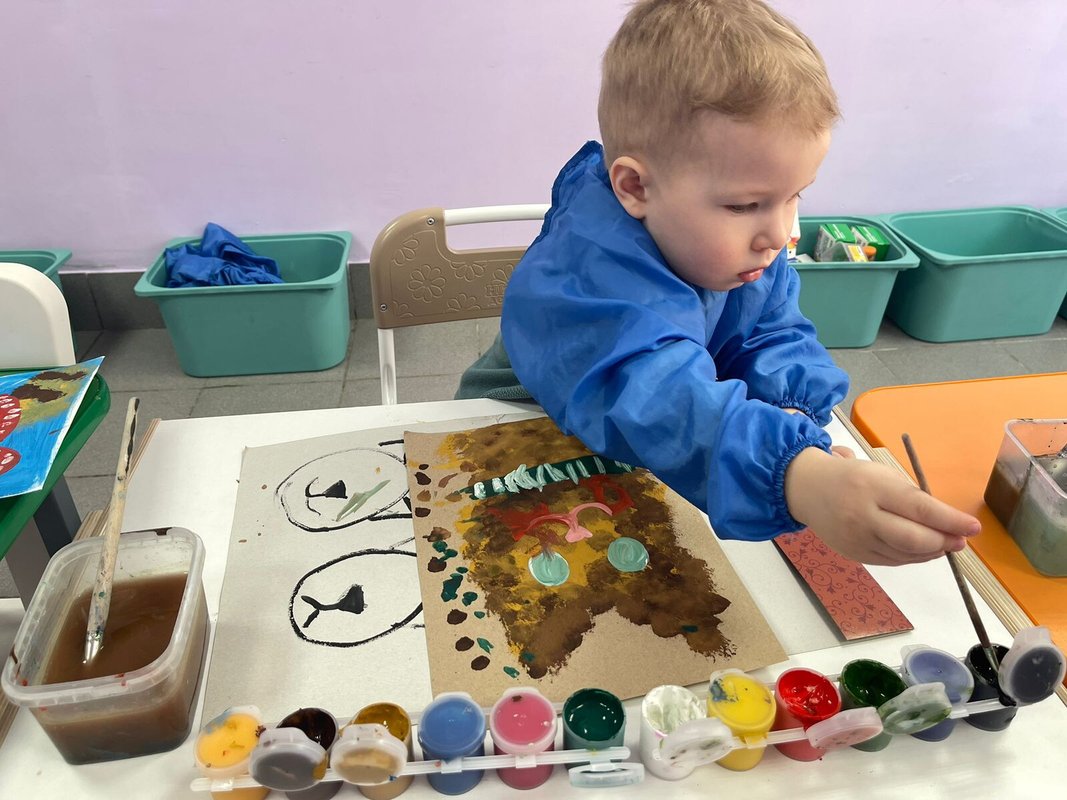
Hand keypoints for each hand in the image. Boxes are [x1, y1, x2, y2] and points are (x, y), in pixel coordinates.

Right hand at [783, 447, 980, 565]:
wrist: (806, 489)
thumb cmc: (852, 477)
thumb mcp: (882, 475)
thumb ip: (912, 498)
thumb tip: (948, 524)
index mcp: (873, 487)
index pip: (920, 509)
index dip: (951, 521)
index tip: (974, 526)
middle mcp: (863, 516)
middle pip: (914, 539)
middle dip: (944, 542)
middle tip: (961, 540)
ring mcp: (857, 539)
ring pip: (906, 555)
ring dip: (932, 552)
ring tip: (944, 543)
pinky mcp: (854, 555)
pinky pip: (892, 561)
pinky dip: (912, 556)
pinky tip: (921, 549)